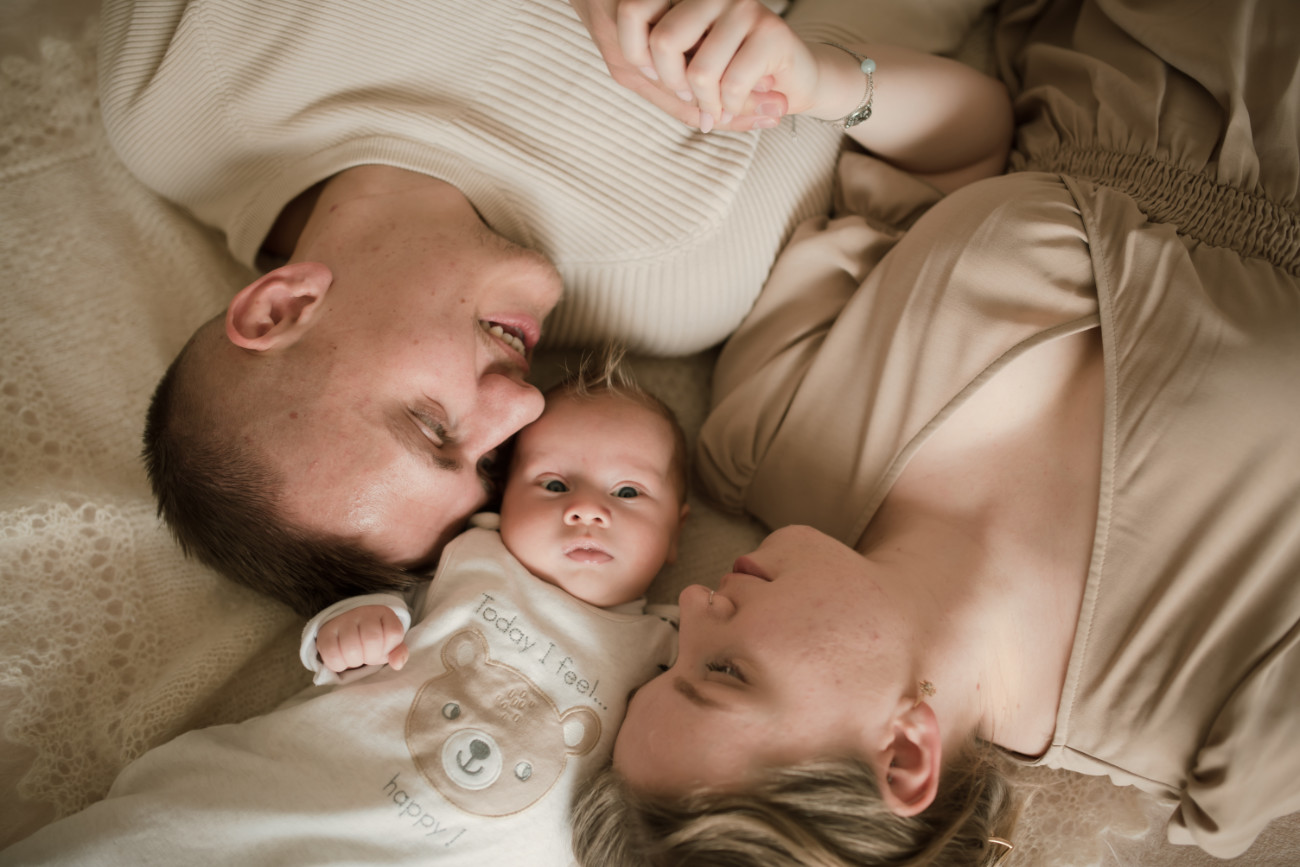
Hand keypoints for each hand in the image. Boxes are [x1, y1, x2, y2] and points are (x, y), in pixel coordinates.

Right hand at [315, 605, 409, 672]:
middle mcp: (363, 612)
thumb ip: (398, 653)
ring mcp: (343, 620)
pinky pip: (332, 654)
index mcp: (384, 613)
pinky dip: (338, 665)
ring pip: (351, 649)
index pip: (393, 632)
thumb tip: (397, 664)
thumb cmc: (374, 640)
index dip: (388, 648)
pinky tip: (342, 660)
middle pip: (371, 640)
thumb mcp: (390, 645)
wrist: (347, 630)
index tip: (382, 649)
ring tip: (355, 657)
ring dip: (354, 661)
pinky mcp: (326, 632)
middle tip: (367, 656)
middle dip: (371, 656)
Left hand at [571, 0, 798, 131]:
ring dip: (707, 104)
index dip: (635, 52)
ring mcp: (742, 5)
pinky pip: (732, 83)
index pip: (632, 11)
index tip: (655, 74)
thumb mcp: (678, 80)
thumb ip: (655, 76)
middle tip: (690, 97)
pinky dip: (731, 108)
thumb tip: (633, 66)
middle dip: (673, 85)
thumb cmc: (728, 83)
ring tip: (717, 108)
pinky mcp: (772, 28)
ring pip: (699, 71)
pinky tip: (736, 106)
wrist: (792, 84)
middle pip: (664, 41)